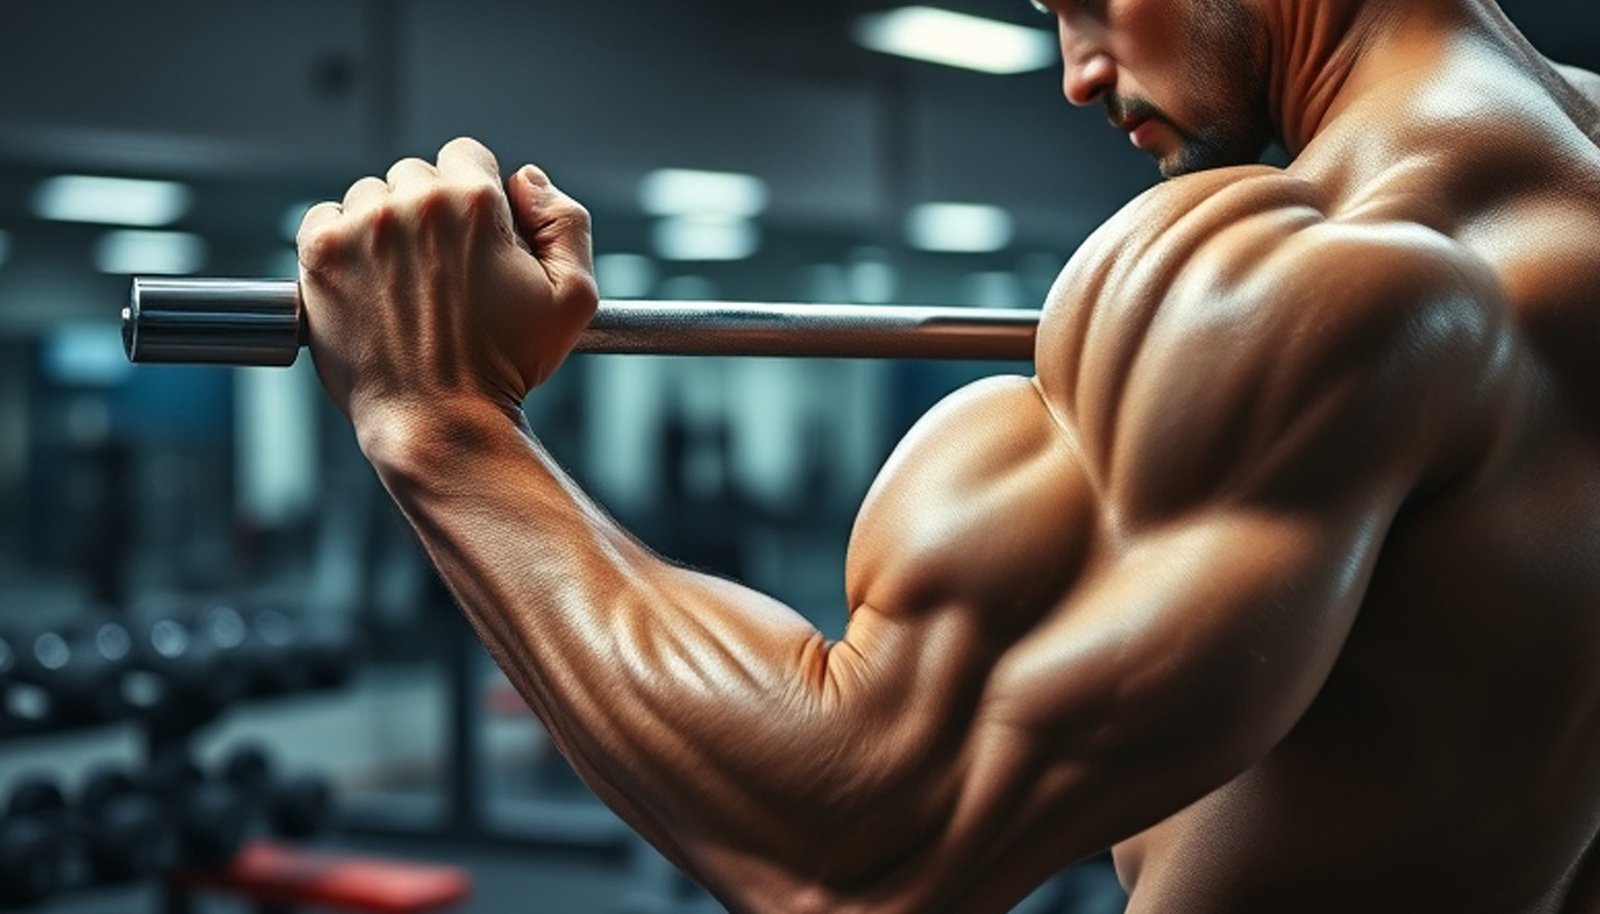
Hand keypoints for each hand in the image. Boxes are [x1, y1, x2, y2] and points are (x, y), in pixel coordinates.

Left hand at [297, 137, 597, 432]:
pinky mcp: (321, 254)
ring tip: (403, 284)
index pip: (465, 155)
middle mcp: (414, 203)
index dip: (474, 198)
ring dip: (383, 228)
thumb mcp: (575, 297)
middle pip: (416, 174)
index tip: (470, 239)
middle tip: (439, 272)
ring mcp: (362, 227)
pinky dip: (340, 242)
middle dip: (428, 213)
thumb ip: (566, 222)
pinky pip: (324, 217)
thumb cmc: (507, 365)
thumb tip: (526, 180)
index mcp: (475, 202)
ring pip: (370, 196)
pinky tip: (366, 283)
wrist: (438, 420)